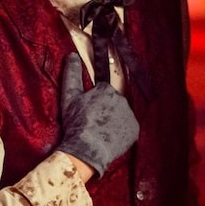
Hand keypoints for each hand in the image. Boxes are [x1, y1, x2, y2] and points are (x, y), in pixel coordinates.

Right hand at [54, 53, 137, 176]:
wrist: (86, 150)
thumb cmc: (76, 124)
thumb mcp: (69, 97)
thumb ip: (71, 74)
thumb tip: (72, 55)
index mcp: (107, 89)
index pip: (102, 92)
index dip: (94, 103)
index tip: (87, 113)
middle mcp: (122, 98)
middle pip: (113, 102)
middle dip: (105, 110)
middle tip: (93, 123)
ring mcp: (130, 115)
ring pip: (121, 115)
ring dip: (113, 120)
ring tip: (101, 132)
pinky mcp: (135, 130)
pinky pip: (128, 128)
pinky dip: (121, 132)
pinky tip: (110, 138)